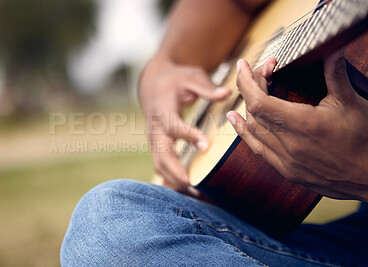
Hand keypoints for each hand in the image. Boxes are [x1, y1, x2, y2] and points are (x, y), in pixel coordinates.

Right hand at [140, 57, 229, 195]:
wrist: (153, 85)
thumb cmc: (175, 80)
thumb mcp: (190, 77)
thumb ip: (206, 88)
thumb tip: (226, 93)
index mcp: (163, 109)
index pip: (173, 126)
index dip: (188, 136)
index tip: (206, 146)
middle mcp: (156, 128)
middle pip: (161, 153)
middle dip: (175, 171)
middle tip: (194, 185)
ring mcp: (155, 140)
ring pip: (159, 165)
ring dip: (174, 180)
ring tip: (195, 194)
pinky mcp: (158, 147)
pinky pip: (161, 167)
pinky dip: (171, 181)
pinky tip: (186, 193)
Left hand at [227, 51, 367, 201]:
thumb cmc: (365, 141)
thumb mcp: (351, 103)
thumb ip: (335, 74)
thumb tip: (331, 48)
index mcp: (303, 125)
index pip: (258, 102)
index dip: (247, 81)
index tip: (244, 66)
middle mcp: (289, 145)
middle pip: (253, 112)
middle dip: (251, 88)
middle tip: (262, 72)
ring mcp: (286, 161)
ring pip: (253, 131)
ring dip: (246, 108)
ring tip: (248, 89)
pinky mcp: (287, 171)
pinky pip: (258, 149)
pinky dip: (246, 133)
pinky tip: (237, 121)